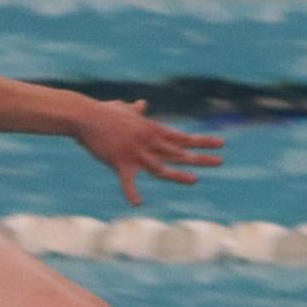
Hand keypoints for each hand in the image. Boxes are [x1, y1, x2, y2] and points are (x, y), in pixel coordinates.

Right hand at [72, 100, 221, 204]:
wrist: (85, 116)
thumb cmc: (103, 111)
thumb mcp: (123, 109)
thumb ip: (135, 109)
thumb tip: (142, 103)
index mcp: (152, 130)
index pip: (182, 137)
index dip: (202, 141)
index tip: (221, 143)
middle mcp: (149, 141)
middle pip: (179, 152)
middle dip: (201, 157)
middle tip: (221, 161)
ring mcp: (136, 153)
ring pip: (161, 167)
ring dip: (178, 175)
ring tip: (195, 180)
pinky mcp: (119, 162)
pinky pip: (127, 182)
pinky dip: (131, 193)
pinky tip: (137, 203)